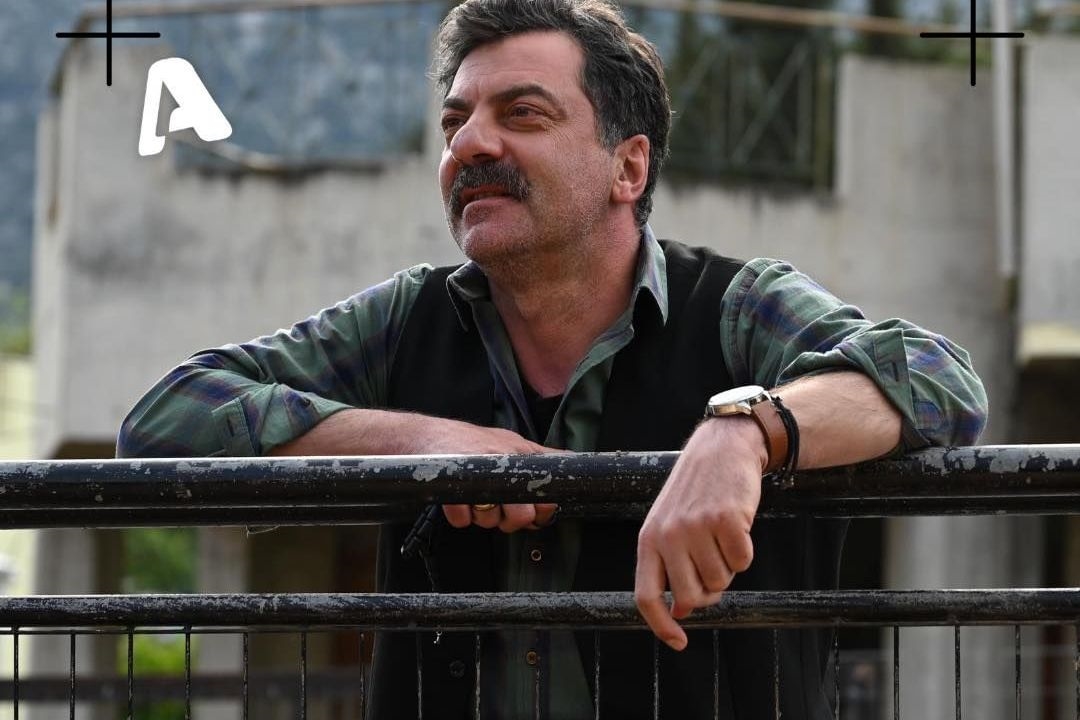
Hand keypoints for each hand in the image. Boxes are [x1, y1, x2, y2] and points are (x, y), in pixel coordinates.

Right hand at [417, 418, 560, 532]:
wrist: (426, 435)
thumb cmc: (472, 442)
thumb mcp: (512, 442)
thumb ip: (540, 456)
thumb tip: (571, 460)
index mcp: (519, 456)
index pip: (544, 496)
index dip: (541, 512)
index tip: (534, 514)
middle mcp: (502, 464)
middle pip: (520, 516)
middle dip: (509, 520)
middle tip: (497, 507)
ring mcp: (476, 475)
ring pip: (490, 520)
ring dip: (481, 516)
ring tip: (474, 497)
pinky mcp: (451, 485)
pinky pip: (462, 519)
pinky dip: (460, 515)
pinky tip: (458, 498)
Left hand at [634, 416, 766, 649]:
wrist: (721, 449)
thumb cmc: (695, 493)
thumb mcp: (670, 527)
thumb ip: (671, 567)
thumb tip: (680, 611)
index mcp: (648, 540)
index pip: (646, 595)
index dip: (660, 625)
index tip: (678, 642)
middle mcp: (668, 535)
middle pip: (691, 597)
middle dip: (708, 591)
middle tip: (714, 565)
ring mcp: (696, 527)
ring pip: (721, 580)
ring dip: (728, 566)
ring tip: (721, 535)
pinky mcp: (726, 520)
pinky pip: (743, 561)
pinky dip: (745, 551)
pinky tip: (737, 526)